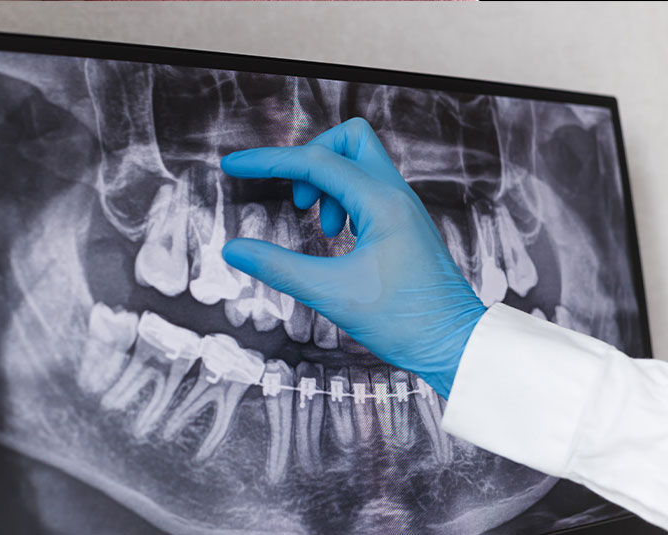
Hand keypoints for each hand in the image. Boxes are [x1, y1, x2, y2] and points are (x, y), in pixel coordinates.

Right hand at [220, 118, 485, 398]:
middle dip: (311, 158)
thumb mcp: (332, 294)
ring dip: (328, 184)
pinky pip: (369, 190)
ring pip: (360, 163)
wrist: (456, 345)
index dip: (267, 161)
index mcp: (382, 203)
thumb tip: (233, 250)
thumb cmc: (406, 322)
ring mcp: (403, 208)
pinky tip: (338, 236)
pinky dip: (343, 200)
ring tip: (323, 228)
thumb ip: (278, 267)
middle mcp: (396, 196)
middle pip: (348, 140)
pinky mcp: (404, 225)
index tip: (233, 166)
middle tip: (298, 200)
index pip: (314, 162)